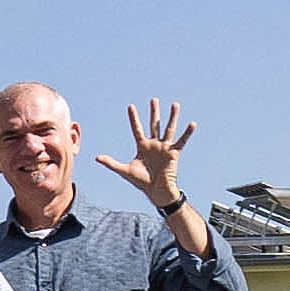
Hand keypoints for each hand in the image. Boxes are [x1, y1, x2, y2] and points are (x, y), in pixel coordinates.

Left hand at [103, 96, 195, 211]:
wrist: (156, 191)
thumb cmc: (141, 182)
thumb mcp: (124, 170)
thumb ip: (111, 163)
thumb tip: (96, 158)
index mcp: (142, 146)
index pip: (137, 129)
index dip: (134, 118)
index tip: (131, 106)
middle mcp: (154, 144)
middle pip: (154, 125)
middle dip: (154, 112)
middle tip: (154, 99)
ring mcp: (164, 147)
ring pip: (168, 129)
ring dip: (172, 117)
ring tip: (175, 105)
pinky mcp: (174, 153)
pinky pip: (181, 141)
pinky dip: (187, 133)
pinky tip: (192, 123)